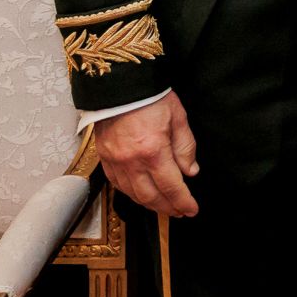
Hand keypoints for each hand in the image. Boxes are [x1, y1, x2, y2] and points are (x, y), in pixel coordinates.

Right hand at [96, 94, 199, 217]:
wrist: (120, 83)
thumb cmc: (151, 97)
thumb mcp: (178, 117)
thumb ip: (185, 147)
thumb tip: (190, 172)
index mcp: (153, 150)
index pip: (171, 186)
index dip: (183, 201)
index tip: (192, 210)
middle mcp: (131, 161)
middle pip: (150, 196)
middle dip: (167, 208)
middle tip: (180, 212)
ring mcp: (114, 161)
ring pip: (132, 194)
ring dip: (149, 204)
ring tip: (163, 206)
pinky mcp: (103, 157)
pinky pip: (117, 183)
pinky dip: (130, 193)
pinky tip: (141, 194)